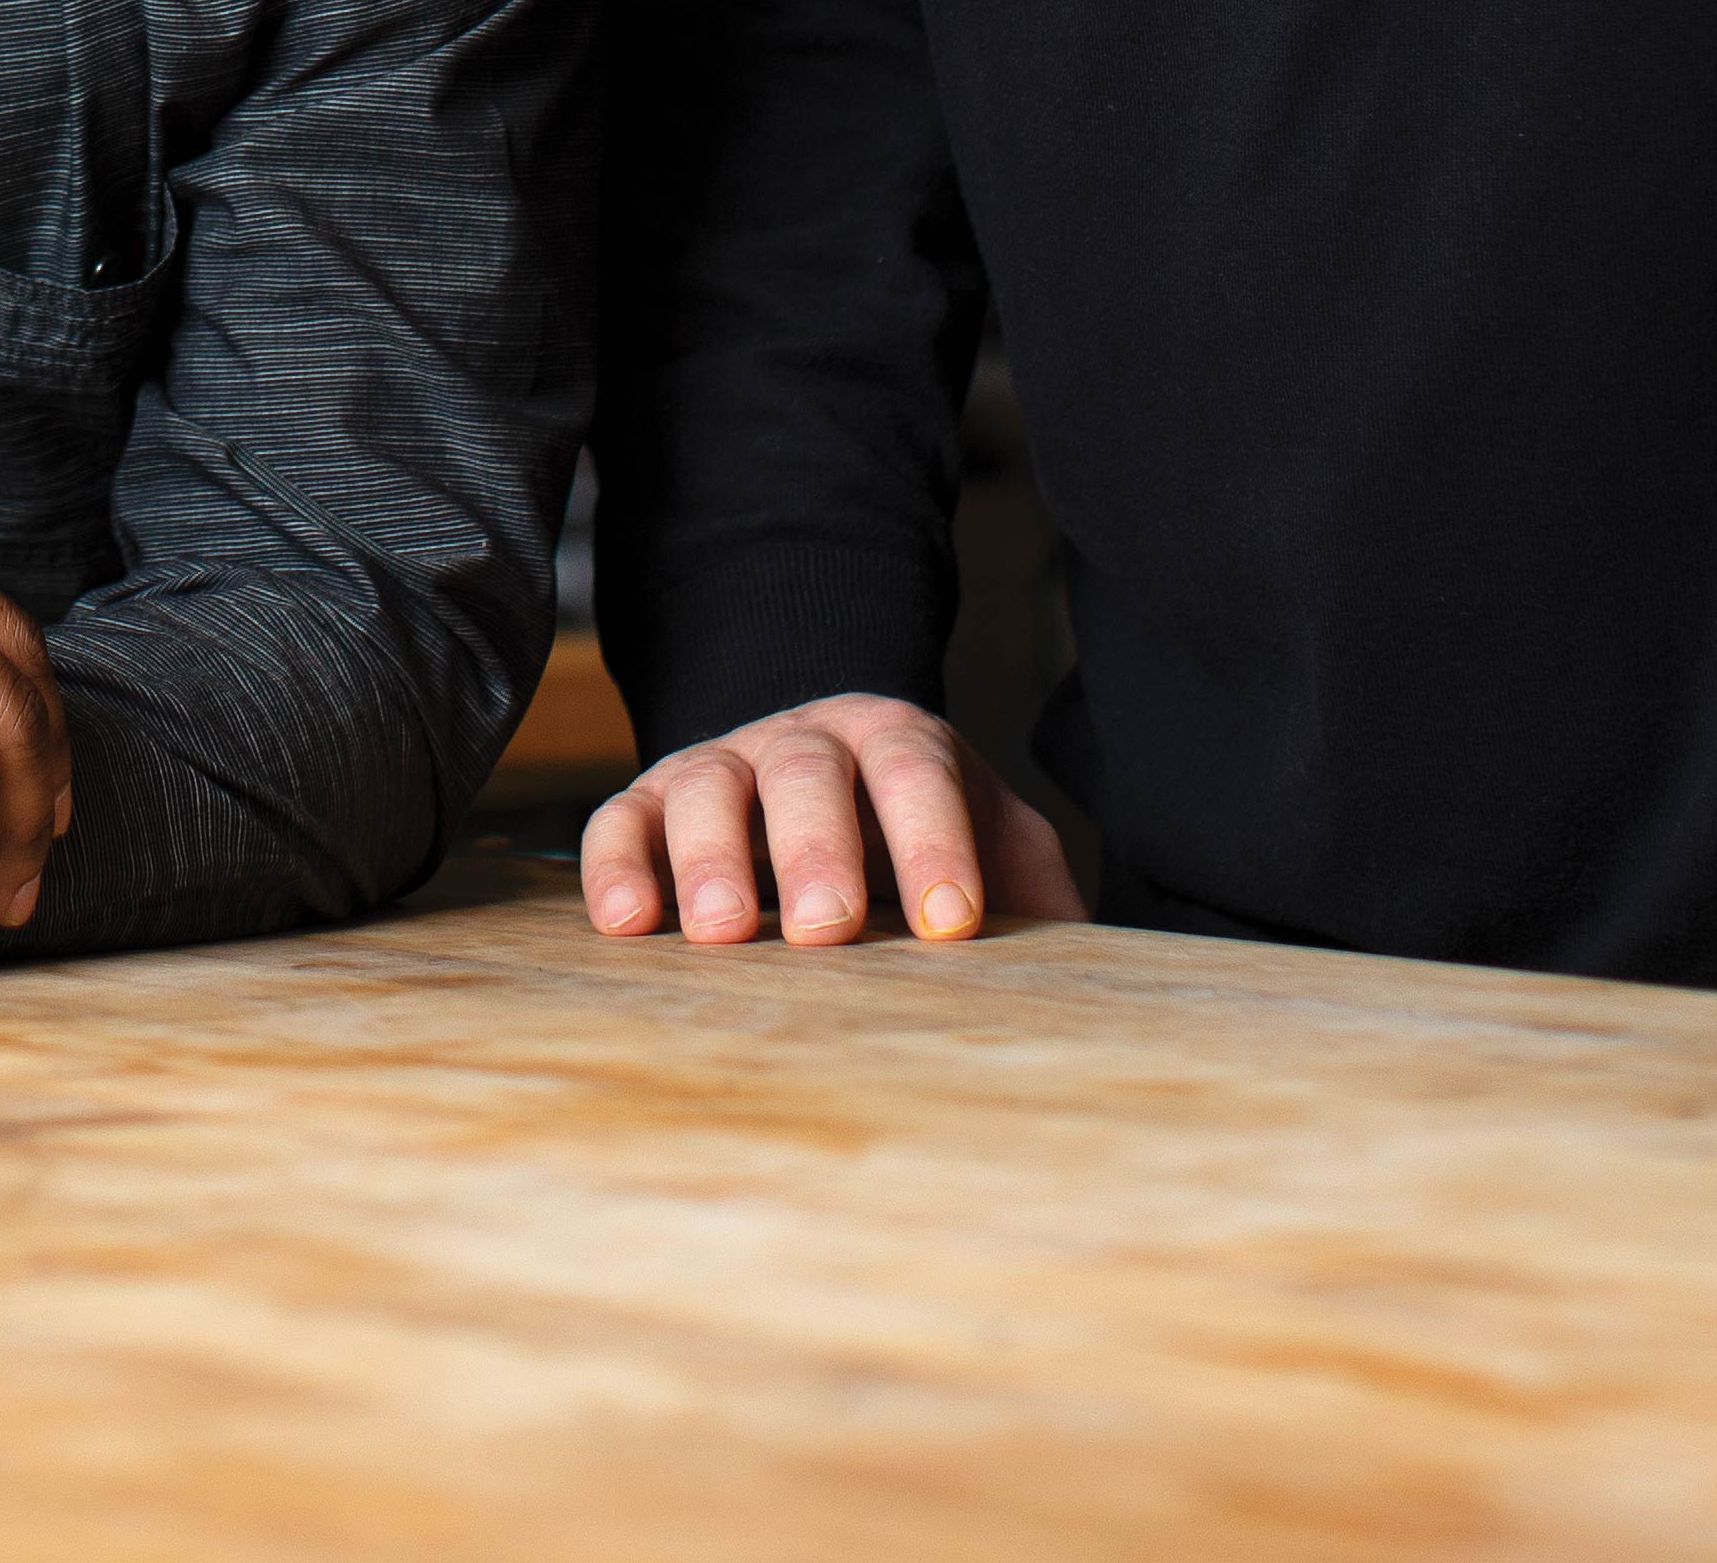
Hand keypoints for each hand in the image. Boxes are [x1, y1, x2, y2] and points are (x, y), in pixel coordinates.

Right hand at [579, 694, 1084, 947]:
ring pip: (707, 786)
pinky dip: (619, 866)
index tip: (950, 921)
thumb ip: (1038, 894)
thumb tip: (1097, 977)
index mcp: (900, 742)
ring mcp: (721, 764)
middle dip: (818, 849)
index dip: (933, 840)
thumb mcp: (997, 848)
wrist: (825, 782)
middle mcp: (806, 741)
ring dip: (711, 858)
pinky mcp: (651, 803)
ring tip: (721, 934)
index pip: (918, 773)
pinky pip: (621, 822)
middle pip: (807, 774)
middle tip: (829, 929)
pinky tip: (630, 925)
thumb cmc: (924, 841)